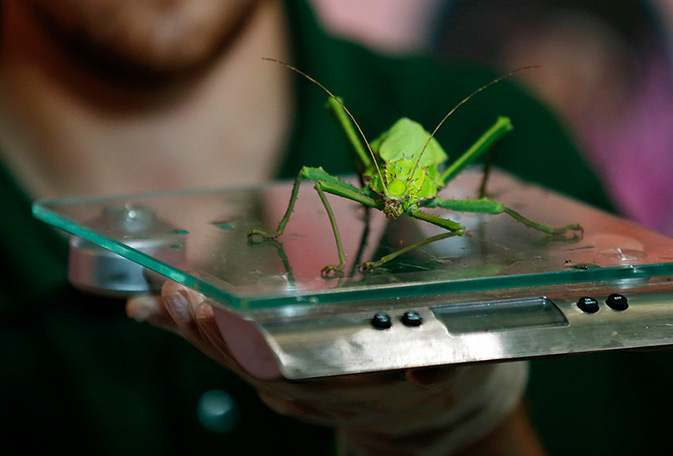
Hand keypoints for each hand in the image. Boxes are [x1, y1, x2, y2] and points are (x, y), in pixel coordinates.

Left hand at [127, 282, 537, 454]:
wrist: (430, 411)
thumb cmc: (442, 366)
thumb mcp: (449, 357)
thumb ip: (440, 352)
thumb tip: (424, 365)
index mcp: (354, 382)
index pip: (289, 369)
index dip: (246, 344)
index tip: (211, 312)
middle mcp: (316, 392)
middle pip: (251, 366)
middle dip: (209, 333)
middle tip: (173, 294)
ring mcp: (295, 389)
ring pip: (237, 363)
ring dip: (194, 332)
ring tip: (157, 297)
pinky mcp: (283, 380)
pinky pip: (234, 358)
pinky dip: (195, 335)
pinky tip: (156, 310)